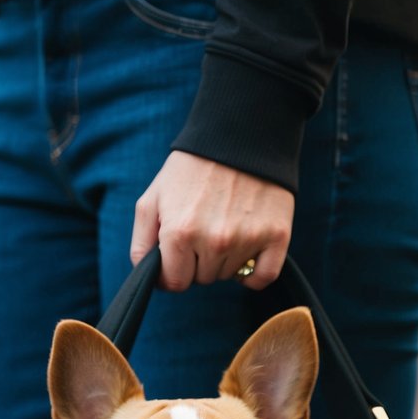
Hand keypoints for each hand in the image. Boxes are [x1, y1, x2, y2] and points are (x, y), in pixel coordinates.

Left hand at [130, 151, 294, 290]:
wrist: (240, 134)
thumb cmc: (192, 168)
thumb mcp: (152, 199)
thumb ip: (141, 243)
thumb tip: (149, 276)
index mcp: (180, 233)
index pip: (175, 283)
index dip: (172, 272)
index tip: (177, 257)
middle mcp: (214, 241)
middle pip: (203, 279)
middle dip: (198, 261)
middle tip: (203, 227)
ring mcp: (247, 240)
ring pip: (229, 275)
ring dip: (224, 259)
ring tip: (224, 224)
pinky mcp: (276, 236)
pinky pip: (261, 278)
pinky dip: (252, 273)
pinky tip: (245, 251)